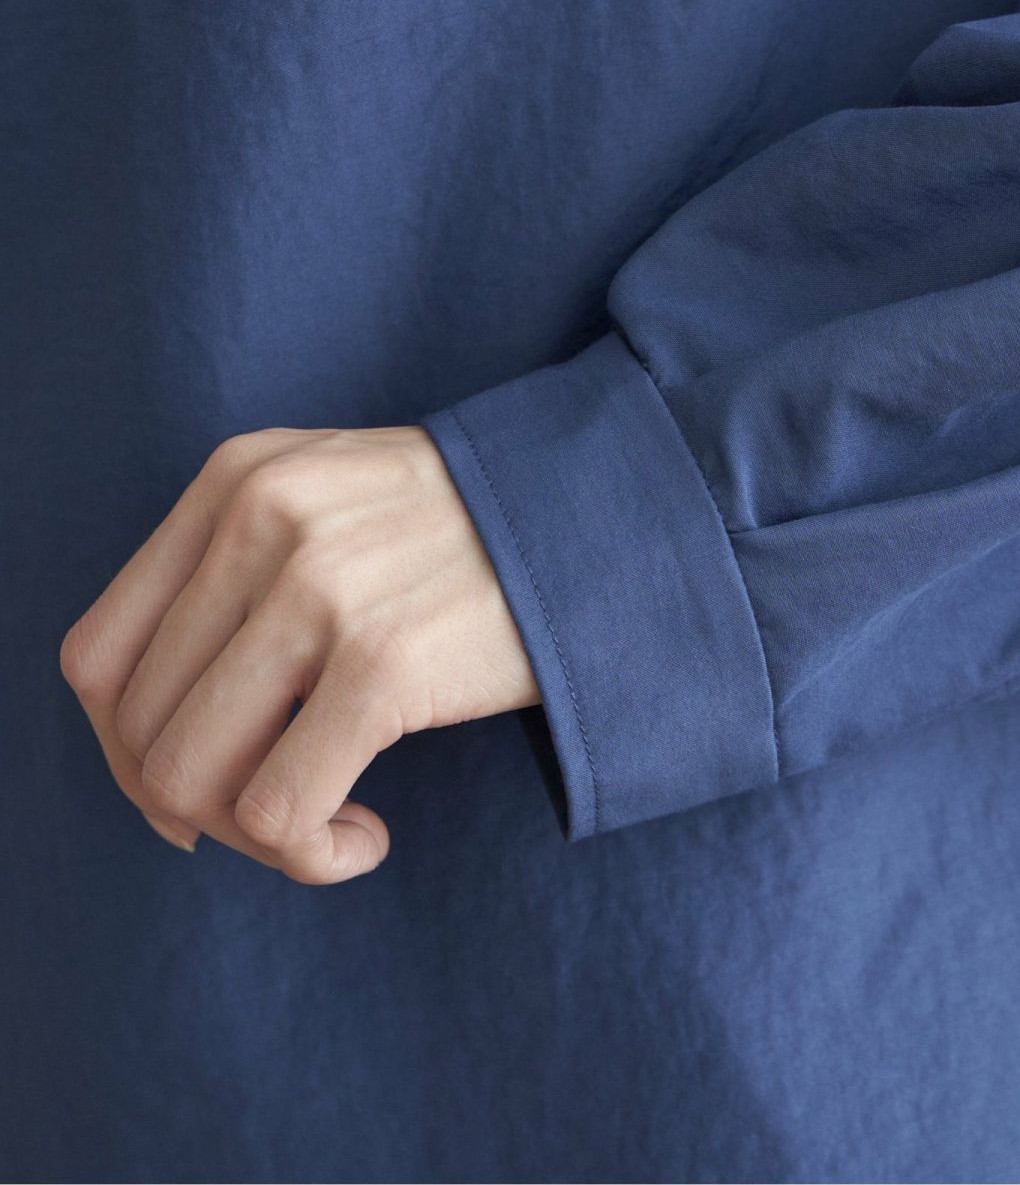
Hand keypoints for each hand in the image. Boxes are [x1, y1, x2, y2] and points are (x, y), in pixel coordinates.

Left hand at [59, 427, 538, 883]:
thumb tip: (158, 735)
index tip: (191, 789)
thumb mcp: (334, 500)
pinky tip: (367, 837)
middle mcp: (260, 519)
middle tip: (273, 816)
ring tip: (325, 824)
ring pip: (190, 780)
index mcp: (235, 479)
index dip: (123, 751)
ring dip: (251, 836)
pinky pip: (280, 813)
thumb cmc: (470, 531)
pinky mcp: (383, 663)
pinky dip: (309, 857)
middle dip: (192, 806)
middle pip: (138, 729)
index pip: (97, 656)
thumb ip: (238, 572)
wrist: (605, 514)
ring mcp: (318, 588)